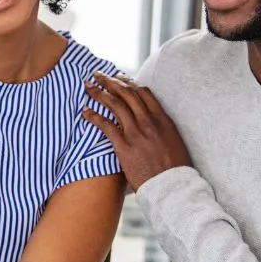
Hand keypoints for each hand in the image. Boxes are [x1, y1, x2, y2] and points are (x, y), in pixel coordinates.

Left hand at [83, 72, 190, 189]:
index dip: (129, 82)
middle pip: (126, 93)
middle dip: (110, 81)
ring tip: (88, 86)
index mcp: (163, 119)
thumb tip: (152, 124)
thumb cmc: (175, 168)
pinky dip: (94, 116)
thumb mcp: (174, 141)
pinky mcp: (124, 147)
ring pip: (115, 105)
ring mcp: (136, 133)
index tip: (119, 77)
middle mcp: (149, 122)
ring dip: (99, 93)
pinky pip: (106, 126)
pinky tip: (85, 111)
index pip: (143, 92)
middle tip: (98, 74)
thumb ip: (161, 129)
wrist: (173, 187)